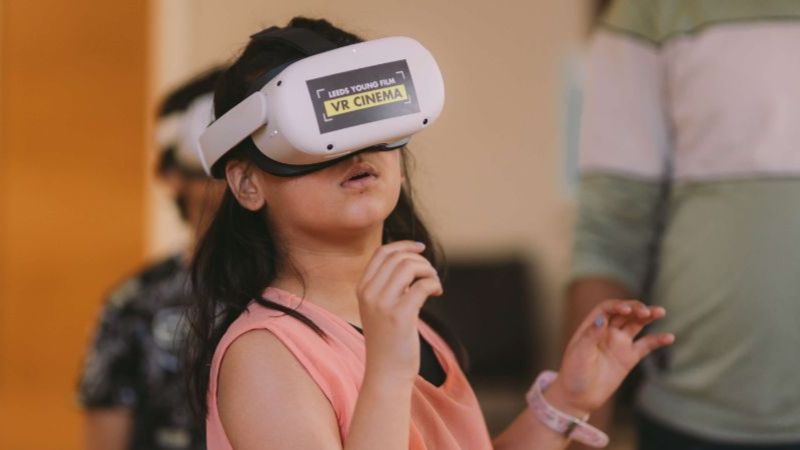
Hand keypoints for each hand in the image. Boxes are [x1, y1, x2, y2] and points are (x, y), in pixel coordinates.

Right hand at [356, 241, 442, 384]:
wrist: (386, 372)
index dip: (404, 245)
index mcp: (362, 288)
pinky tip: (436, 293)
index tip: (421, 248)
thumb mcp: (380, 308)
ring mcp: (382, 304)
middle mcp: (369, 293)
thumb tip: (412, 261)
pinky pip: (422, 285)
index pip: (382, 253)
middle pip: (398, 257)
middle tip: (430, 276)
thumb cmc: (389, 340)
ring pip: (410, 267)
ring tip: (434, 285)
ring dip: (428, 271)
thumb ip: (389, 285)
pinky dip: (434, 284)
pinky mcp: (400, 316)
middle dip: (420, 261)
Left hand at [547, 300, 674, 415]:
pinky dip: (657, 340)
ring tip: (660, 312)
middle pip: (624, 313)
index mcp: (592, 326)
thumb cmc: (574, 372)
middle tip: (646, 311)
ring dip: (648, 316)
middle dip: (635, 308)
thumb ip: (591, 336)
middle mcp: (607, 331)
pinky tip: (669, 337)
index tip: (626, 310)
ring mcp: (619, 343)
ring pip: (636, 324)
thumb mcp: (579, 352)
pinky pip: (646, 345)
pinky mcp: (629, 358)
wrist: (579, 397)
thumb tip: (601, 320)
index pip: (607, 309)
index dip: (618, 306)